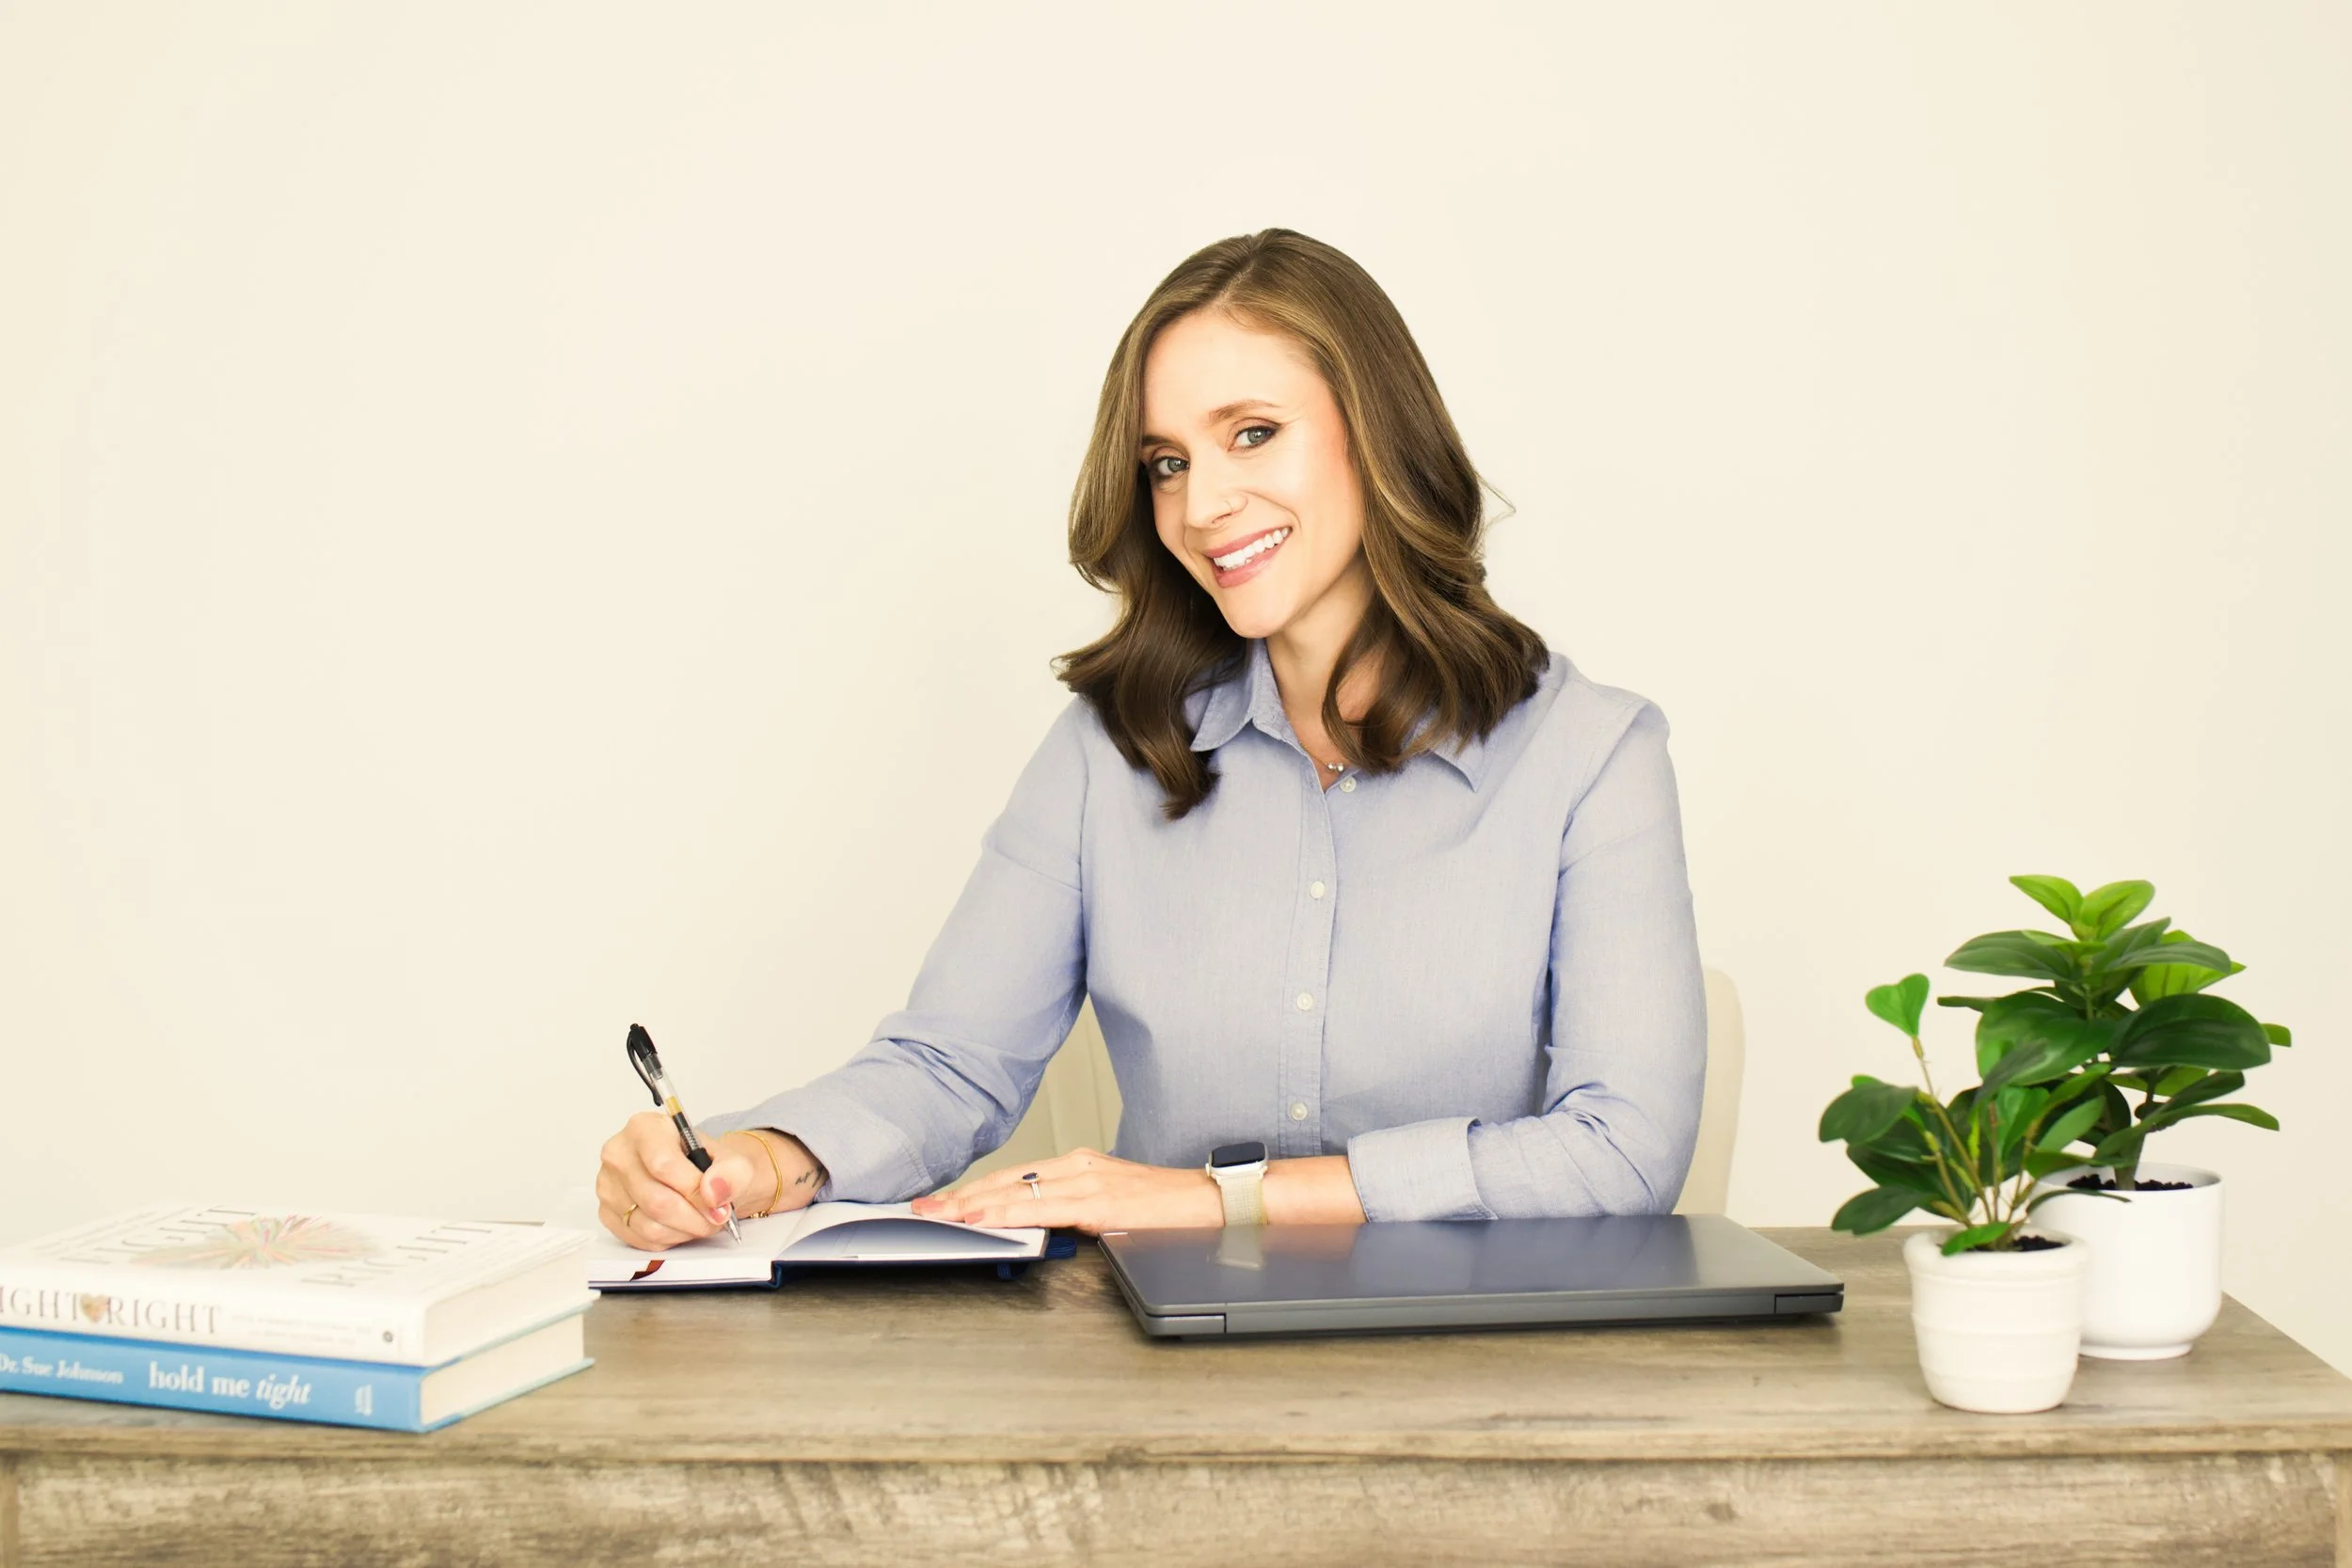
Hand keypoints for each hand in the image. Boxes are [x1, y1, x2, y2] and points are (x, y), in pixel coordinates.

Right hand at [595, 1116, 817, 1251]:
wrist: (694, 1175)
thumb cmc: (704, 1163)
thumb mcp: (730, 1158)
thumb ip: (732, 1171)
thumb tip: (714, 1192)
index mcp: (644, 1128)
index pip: (663, 1165)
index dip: (695, 1191)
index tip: (719, 1204)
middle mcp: (618, 1154)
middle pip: (657, 1200)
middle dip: (695, 1217)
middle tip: (716, 1218)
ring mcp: (609, 1186)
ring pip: (649, 1226)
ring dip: (684, 1231)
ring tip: (701, 1220)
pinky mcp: (608, 1214)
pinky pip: (641, 1240)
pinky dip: (670, 1239)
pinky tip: (682, 1225)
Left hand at [909, 1147, 1221, 1233]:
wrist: (1209, 1203)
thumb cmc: (1165, 1208)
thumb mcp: (1108, 1206)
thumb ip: (1071, 1212)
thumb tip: (1035, 1230)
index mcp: (1078, 1165)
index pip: (1014, 1177)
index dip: (975, 1190)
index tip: (944, 1200)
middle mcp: (1078, 1166)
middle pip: (1006, 1181)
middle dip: (961, 1196)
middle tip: (923, 1208)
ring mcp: (1088, 1182)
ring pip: (1016, 1192)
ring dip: (972, 1205)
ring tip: (940, 1215)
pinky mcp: (1100, 1204)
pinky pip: (1043, 1210)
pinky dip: (1008, 1214)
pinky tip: (985, 1220)